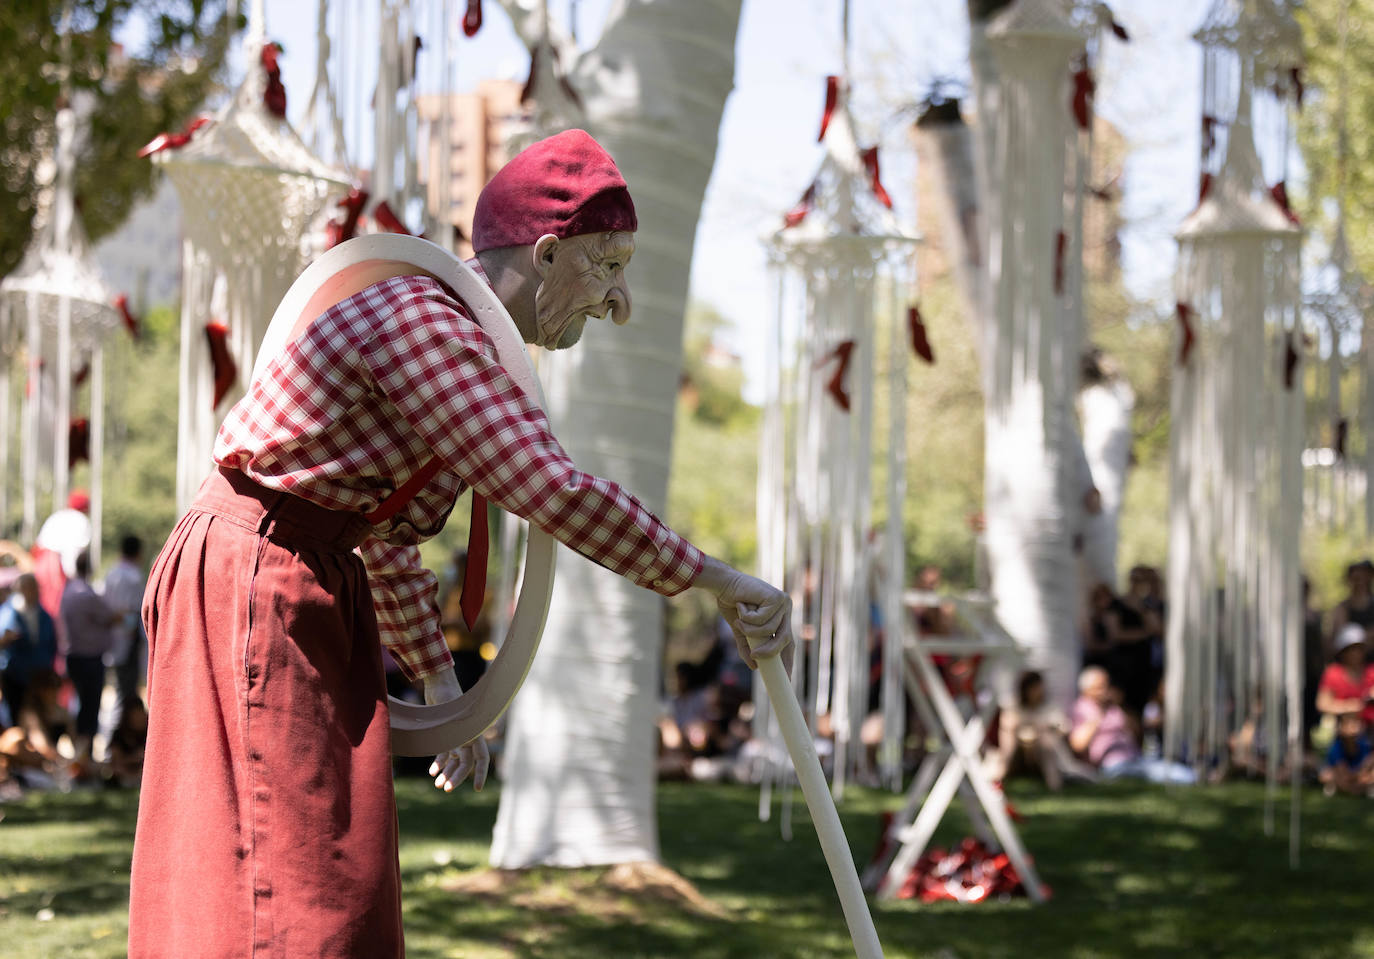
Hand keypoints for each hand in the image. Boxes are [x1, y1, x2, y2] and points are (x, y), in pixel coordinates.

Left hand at [422, 667, 489, 791]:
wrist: (438, 685)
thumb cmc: (447, 700)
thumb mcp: (451, 719)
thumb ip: (453, 736)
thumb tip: (455, 755)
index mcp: (474, 733)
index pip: (482, 758)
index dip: (481, 774)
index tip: (478, 789)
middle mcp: (468, 736)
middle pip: (466, 763)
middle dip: (457, 777)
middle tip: (446, 789)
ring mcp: (456, 736)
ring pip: (455, 761)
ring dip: (448, 773)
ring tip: (438, 784)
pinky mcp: (445, 734)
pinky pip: (445, 753)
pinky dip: (439, 763)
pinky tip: (432, 772)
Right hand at [694, 556, 793, 670]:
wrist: (724, 584)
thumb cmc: (732, 605)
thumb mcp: (741, 631)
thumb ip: (748, 647)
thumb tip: (755, 667)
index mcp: (781, 617)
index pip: (789, 642)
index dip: (788, 661)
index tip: (786, 679)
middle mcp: (785, 609)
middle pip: (785, 639)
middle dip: (770, 651)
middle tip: (755, 657)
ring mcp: (783, 602)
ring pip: (770, 630)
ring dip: (750, 630)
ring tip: (738, 622)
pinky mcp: (776, 597)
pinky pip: (762, 619)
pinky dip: (748, 617)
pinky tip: (741, 605)